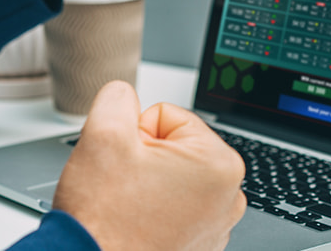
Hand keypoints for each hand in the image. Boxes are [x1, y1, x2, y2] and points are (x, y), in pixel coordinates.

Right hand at [53, 81, 246, 250]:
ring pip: (170, 175)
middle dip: (144, 157)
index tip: (128, 163)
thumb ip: (118, 97)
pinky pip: (173, 206)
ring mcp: (216, 224)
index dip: (136, 133)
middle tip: (125, 185)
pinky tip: (136, 223)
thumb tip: (125, 95)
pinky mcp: (199, 244)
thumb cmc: (103, 220)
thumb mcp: (103, 134)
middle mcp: (228, 196)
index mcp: (218, 163)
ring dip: (147, 183)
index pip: (166, 116)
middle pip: (173, 145)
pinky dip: (153, 210)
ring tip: (130, 206)